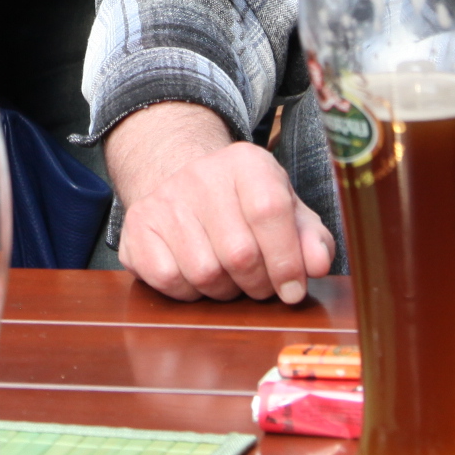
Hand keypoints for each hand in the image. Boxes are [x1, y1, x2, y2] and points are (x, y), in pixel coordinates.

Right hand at [108, 101, 332, 301]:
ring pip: (205, 273)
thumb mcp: (287, 211)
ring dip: (224, 291)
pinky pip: (169, 279)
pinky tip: (197, 278)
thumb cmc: (244, 205)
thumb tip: (317, 265)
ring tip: (230, 279)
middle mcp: (202, 173)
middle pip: (239, 252)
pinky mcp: (138, 225)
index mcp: (247, 162)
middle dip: (258, 284)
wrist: (183, 183)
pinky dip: (190, 292)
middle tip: (261, 286)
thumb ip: (311, 238)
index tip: (294, 290)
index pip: (269, 210)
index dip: (286, 260)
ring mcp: (165, 198)